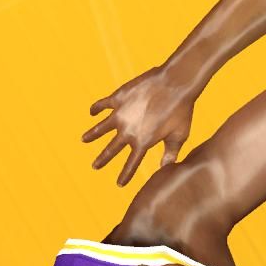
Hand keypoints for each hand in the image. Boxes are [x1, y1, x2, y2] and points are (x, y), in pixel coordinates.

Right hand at [81, 66, 198, 185]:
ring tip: (84, 139)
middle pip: (111, 149)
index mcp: (143, 142)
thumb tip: (165, 168)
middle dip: (102, 159)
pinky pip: (102, 104)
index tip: (119, 184)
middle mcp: (128, 131)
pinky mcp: (118, 97)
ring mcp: (120, 114)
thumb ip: (171, 153)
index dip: (125, 175)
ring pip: (101, 128)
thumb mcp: (179, 135)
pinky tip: (92, 112)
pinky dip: (96, 108)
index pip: (131, 164)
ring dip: (92, 135)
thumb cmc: (182, 109)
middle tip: (94, 166)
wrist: (176, 82)